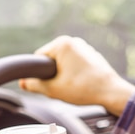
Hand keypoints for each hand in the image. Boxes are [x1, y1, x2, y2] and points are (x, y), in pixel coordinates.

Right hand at [20, 35, 134, 116]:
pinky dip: (74, 75)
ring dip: (63, 76)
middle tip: (62, 88)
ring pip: (63, 64)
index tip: (50, 85)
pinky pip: (74, 65)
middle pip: (51, 61)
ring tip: (73, 87)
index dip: (40, 75)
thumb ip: (33, 85)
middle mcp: (73, 41)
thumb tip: (23, 83)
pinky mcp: (91, 55)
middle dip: (53, 75)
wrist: (111, 92)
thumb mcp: (53, 89)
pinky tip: (81, 85)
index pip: (38, 58)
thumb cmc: (84, 89)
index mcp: (62, 43)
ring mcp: (84, 47)